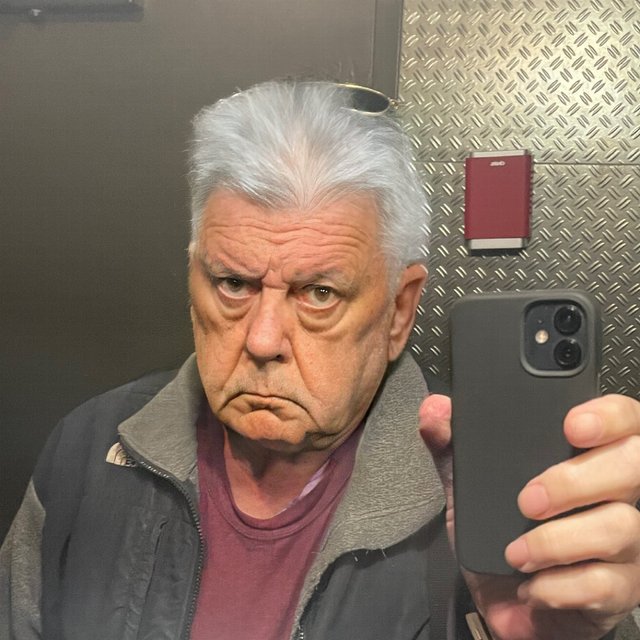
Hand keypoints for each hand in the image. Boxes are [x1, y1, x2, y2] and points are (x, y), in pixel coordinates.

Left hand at [419, 393, 639, 639]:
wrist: (502, 601)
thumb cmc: (497, 532)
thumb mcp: (469, 484)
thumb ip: (452, 444)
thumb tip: (433, 411)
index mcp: (590, 458)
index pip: (624, 421)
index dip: (608, 416)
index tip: (571, 425)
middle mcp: (620, 496)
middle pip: (633, 467)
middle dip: (576, 479)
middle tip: (527, 499)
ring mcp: (627, 546)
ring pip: (619, 527)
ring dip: (556, 539)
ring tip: (516, 550)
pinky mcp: (618, 593)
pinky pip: (604, 584)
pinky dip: (557, 584)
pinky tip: (530, 582)